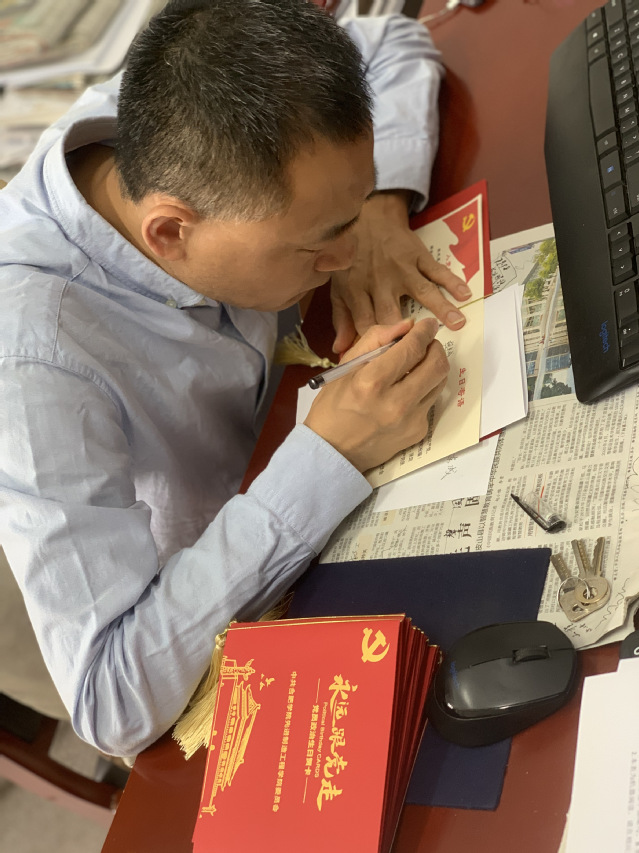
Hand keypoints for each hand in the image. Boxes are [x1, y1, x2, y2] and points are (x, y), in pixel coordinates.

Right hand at [304, 318, 448, 472]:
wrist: (333, 451)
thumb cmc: (333, 406)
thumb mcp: (346, 366)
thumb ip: (375, 339)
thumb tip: (406, 326)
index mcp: (372, 382)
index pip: (412, 348)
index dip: (424, 331)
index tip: (426, 325)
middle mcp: (396, 402)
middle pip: (436, 364)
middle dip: (435, 347)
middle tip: (425, 343)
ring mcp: (410, 420)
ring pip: (440, 382)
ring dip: (433, 367)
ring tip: (417, 365)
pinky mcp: (418, 432)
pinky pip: (431, 401)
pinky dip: (423, 389)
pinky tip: (407, 391)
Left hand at [330, 191, 471, 353]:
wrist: (368, 219)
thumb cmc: (352, 260)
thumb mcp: (339, 287)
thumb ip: (341, 320)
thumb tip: (340, 351)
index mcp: (357, 291)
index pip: (366, 324)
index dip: (374, 346)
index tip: (385, 366)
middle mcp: (380, 281)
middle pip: (392, 312)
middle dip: (403, 334)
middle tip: (418, 353)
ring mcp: (402, 268)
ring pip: (422, 291)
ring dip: (440, 308)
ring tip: (458, 324)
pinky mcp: (418, 256)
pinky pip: (437, 270)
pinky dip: (452, 281)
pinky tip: (465, 294)